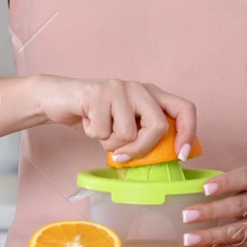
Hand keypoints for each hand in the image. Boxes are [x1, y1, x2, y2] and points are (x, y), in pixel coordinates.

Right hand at [36, 76, 196, 161]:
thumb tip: (163, 159)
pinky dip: (92, 134)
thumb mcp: (125, 124)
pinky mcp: (97, 94)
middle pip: (158, 127)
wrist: (58, 97)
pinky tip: (87, 120)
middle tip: (121, 154)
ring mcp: (118, 88)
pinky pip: (102, 132)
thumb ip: (143, 134)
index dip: (188, 132)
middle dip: (141, 148)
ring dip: (109, 142)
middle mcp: (138, 88)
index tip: (181, 156)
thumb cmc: (96, 116)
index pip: (185, 109)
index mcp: (151, 94)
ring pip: (127, 133)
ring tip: (99, 128)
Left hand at [180, 168, 246, 246]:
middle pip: (236, 208)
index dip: (224, 183)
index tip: (205, 188)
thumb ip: (230, 185)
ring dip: (210, 237)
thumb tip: (191, 192)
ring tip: (189, 239)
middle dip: (209, 212)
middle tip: (187, 215)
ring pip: (236, 232)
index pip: (243, 179)